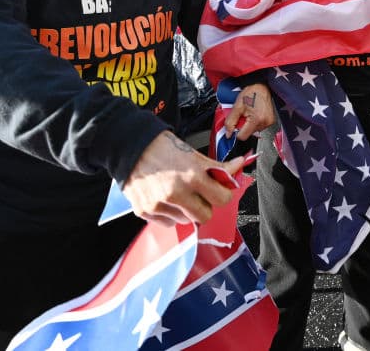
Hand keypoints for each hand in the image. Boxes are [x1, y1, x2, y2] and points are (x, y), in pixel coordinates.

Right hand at [123, 131, 245, 226]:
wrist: (130, 147)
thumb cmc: (163, 148)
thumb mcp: (193, 154)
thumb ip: (217, 166)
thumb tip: (239, 165)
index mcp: (192, 176)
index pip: (222, 199)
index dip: (222, 194)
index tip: (217, 190)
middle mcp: (175, 193)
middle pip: (205, 216)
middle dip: (205, 206)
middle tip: (197, 194)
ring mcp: (159, 204)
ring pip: (186, 221)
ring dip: (186, 210)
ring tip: (177, 192)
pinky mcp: (145, 211)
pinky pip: (167, 223)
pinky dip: (169, 213)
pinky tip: (163, 197)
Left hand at [223, 82, 275, 139]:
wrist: (261, 86)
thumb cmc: (251, 93)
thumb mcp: (237, 106)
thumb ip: (230, 121)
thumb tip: (228, 133)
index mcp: (257, 120)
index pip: (243, 136)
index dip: (236, 131)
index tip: (236, 124)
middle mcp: (265, 123)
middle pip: (248, 134)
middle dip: (243, 126)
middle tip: (244, 115)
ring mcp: (269, 122)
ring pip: (254, 131)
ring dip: (249, 124)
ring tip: (250, 113)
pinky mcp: (271, 121)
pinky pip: (259, 127)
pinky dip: (255, 122)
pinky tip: (255, 114)